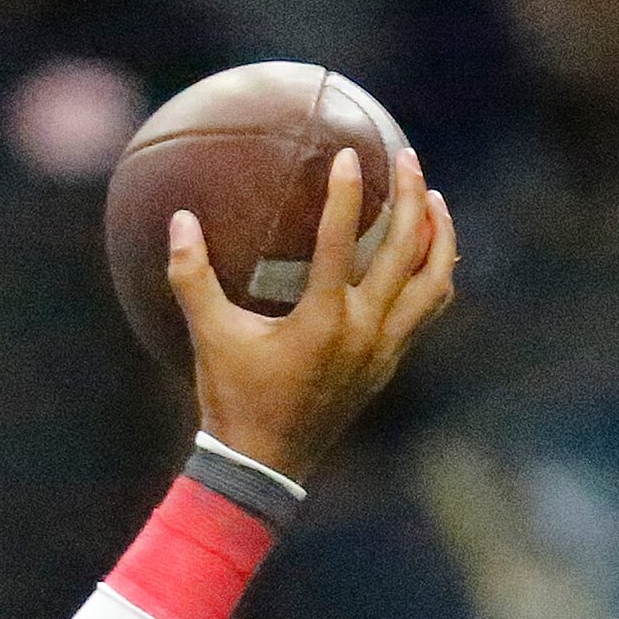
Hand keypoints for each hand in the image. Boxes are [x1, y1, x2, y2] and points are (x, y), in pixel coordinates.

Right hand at [169, 146, 456, 480]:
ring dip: (439, 237)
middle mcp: (363, 330)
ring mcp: (383, 349)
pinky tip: (426, 257)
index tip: (352, 154)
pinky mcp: (388, 364)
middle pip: (406, 250)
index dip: (346, 192)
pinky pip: (427, 310)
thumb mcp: (209, 336)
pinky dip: (433, 277)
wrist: (264, 464)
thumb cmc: (232, 398)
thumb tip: (179, 221)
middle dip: (412, 198)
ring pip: (432, 282)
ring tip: (433, 202)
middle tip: (409, 160)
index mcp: (321, 320)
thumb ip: (192, 277)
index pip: (341, 240)